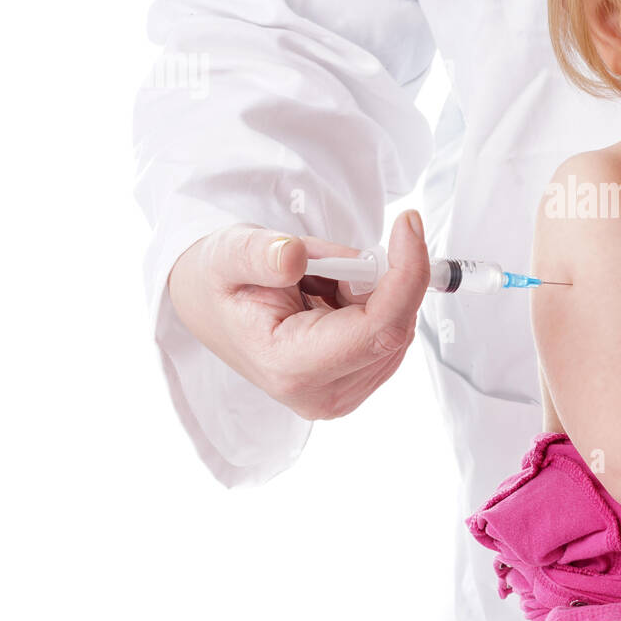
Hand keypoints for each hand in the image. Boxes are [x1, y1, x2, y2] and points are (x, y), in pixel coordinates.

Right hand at [166, 212, 429, 420]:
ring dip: (371, 291)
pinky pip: (390, 332)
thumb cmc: (221, 282)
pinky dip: (371, 302)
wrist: (211, 309)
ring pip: (397, 327)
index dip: (407, 275)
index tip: (409, 225)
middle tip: (328, 261)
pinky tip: (330, 298)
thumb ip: (258, 254)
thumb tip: (294, 257)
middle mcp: (324, 394)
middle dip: (377, 278)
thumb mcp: (227, 253)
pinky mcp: (357, 384)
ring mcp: (343, 395)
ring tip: (316, 284)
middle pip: (394, 327)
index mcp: (291, 367)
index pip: (380, 329)